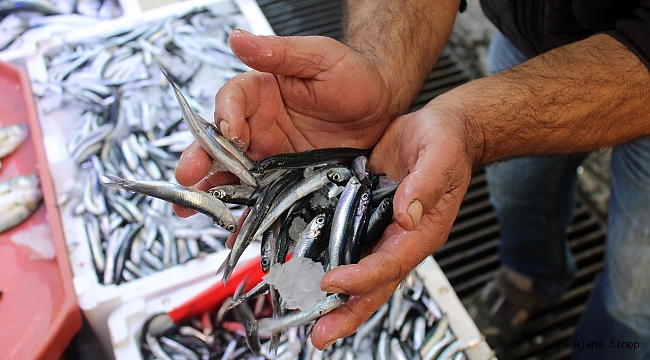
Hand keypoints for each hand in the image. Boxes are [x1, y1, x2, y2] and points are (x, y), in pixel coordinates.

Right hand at [174, 30, 392, 216]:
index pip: (230, 102)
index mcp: (260, 92)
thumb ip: (279, 52)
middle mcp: (257, 125)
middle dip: (201, 161)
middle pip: (220, 144)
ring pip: (235, 175)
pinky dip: (250, 214)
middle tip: (186, 178)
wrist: (382, 105)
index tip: (230, 132)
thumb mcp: (318, 57)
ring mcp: (270, 155)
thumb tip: (236, 38)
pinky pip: (265, 197)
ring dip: (212, 192)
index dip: (225, 117)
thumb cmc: (352, 73)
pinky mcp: (287, 179)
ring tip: (191, 210)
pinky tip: (236, 231)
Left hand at [311, 102, 475, 348]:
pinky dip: (326, 260)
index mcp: (422, 231)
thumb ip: (426, 184)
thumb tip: (408, 214)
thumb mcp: (439, 155)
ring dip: (334, 297)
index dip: (363, 277)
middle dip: (348, 311)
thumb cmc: (445, 143)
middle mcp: (401, 239)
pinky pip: (345, 244)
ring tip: (307, 317)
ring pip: (357, 271)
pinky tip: (304, 272)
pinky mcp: (365, 217)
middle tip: (320, 334)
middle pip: (375, 284)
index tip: (334, 282)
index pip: (391, 263)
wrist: (438, 132)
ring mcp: (382, 231)